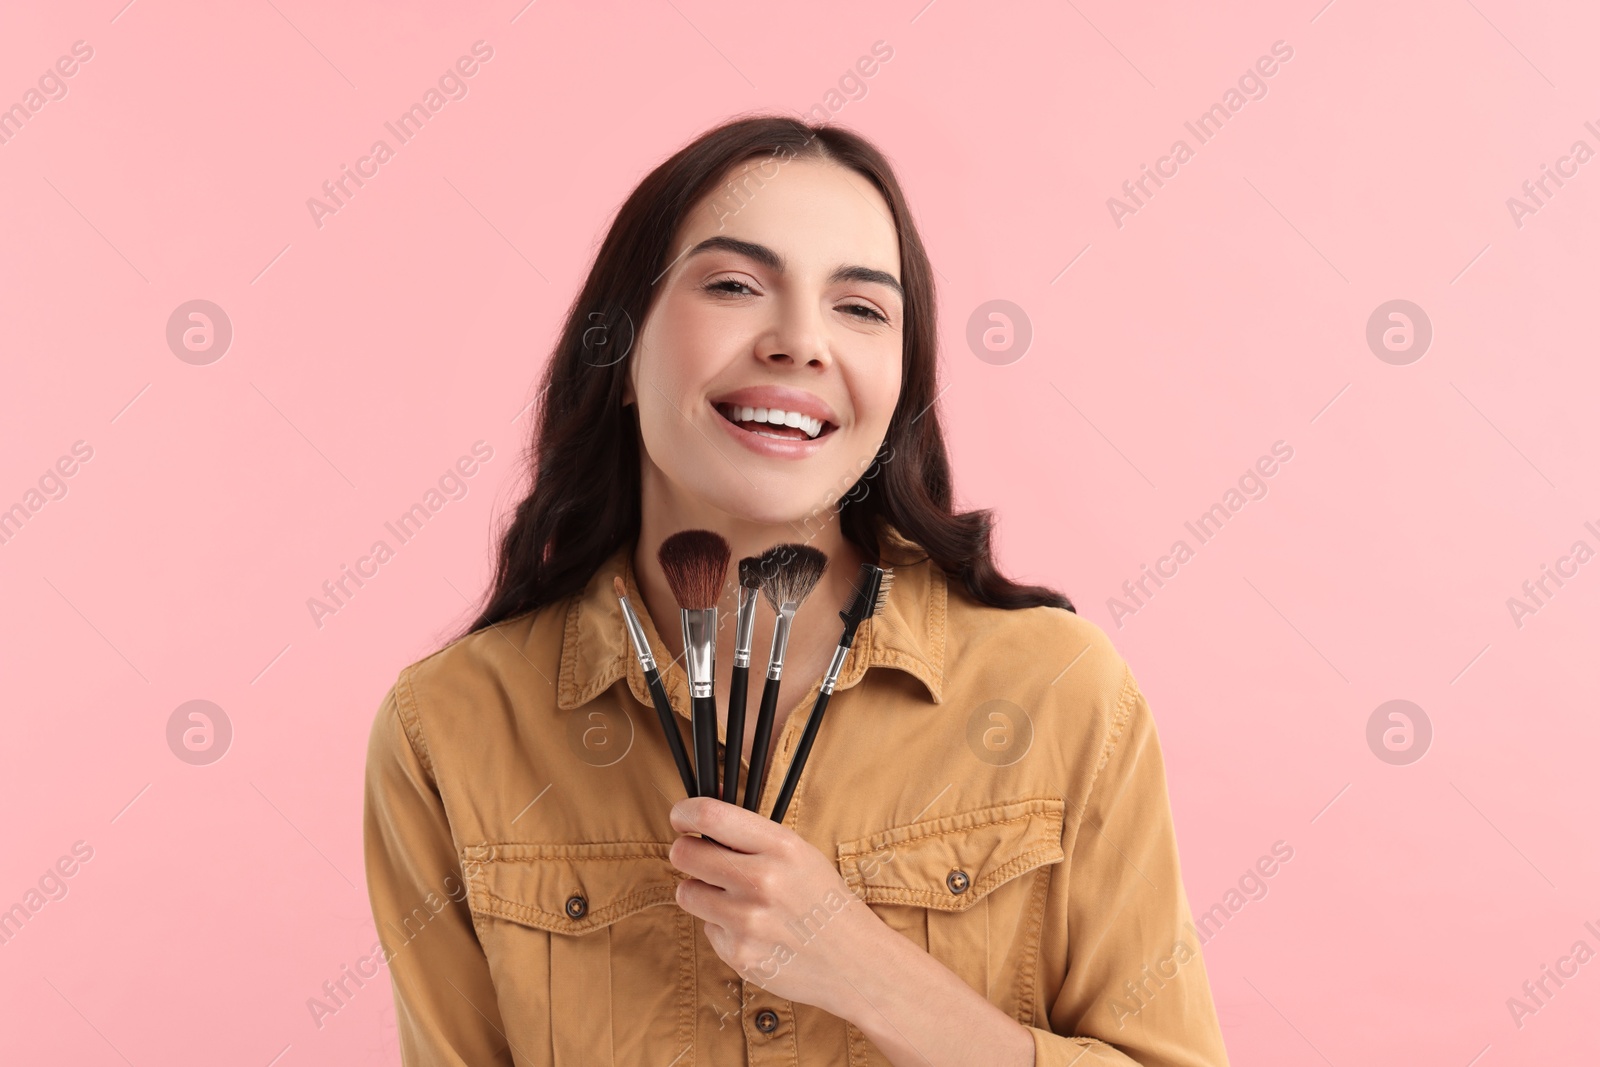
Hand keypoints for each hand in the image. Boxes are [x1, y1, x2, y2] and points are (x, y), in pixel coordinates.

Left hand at [668, 795, 880, 1016]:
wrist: (854, 962)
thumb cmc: (823, 901)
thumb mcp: (799, 854)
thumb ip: (752, 837)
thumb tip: (700, 821)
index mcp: (780, 847)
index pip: (710, 816)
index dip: (684, 812)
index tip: (680, 817)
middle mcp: (761, 881)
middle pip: (684, 854)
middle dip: (686, 853)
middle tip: (699, 858)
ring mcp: (747, 921)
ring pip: (686, 892)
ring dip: (700, 892)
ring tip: (732, 899)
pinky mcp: (739, 955)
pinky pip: (706, 929)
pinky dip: (722, 928)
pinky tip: (753, 931)